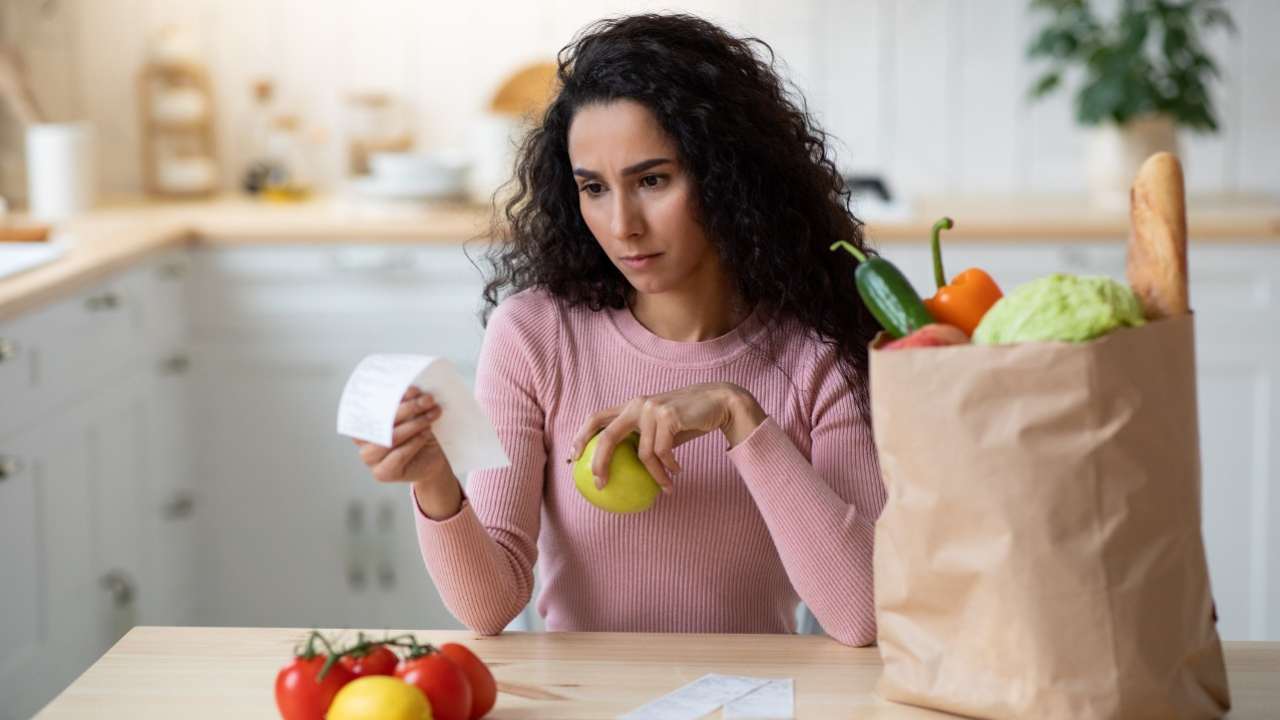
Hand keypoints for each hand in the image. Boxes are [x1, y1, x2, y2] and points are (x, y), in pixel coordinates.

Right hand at [352, 387, 461, 517]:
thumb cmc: (420, 431)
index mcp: (363, 420)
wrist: (432, 458)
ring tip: (430, 416)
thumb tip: (411, 387)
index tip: (411, 389)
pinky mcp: (382, 473)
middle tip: (428, 399)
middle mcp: (362, 440)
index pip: (370, 405)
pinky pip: (398, 455)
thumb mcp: (414, 413)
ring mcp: (370, 458)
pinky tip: (426, 433)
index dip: (390, 396)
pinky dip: (415, 442)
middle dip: (408, 408)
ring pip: (391, 438)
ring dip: (414, 425)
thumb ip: (407, 401)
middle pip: (382, 421)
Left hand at [570, 382, 766, 491]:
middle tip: (600, 484)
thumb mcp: (661, 427)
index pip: (597, 418)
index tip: (573, 457)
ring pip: (644, 454)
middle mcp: (638, 404)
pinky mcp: (669, 416)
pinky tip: (677, 472)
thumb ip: (643, 439)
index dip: (582, 436)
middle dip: (599, 461)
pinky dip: (669, 467)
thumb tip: (626, 469)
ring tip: (666, 487)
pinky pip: (663, 453)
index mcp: (632, 406)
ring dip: (656, 476)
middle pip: (608, 435)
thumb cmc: (689, 419)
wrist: (719, 402)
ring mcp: (653, 409)